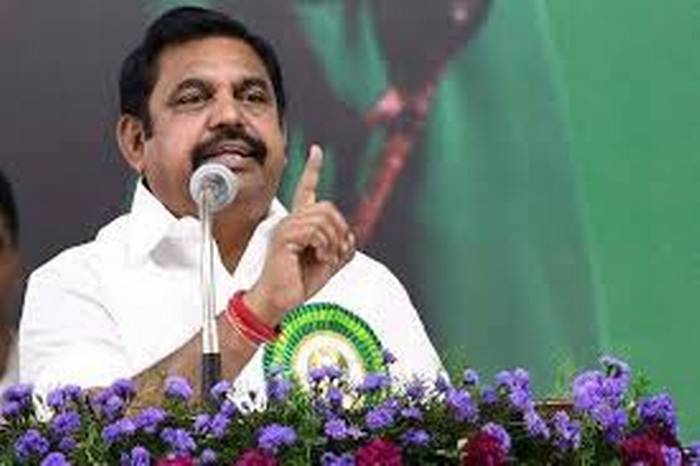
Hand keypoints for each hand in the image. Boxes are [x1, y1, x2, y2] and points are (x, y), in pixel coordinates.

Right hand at [246, 145, 355, 324]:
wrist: (279, 302)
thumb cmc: (297, 285)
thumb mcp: (328, 264)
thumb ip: (341, 248)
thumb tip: (351, 236)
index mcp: (299, 224)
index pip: (305, 190)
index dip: (312, 169)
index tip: (316, 151)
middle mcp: (290, 222)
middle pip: (327, 207)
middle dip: (340, 230)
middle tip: (336, 252)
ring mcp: (286, 228)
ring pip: (323, 218)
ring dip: (333, 241)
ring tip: (326, 257)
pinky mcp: (284, 238)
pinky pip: (314, 230)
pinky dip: (325, 245)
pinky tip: (319, 257)